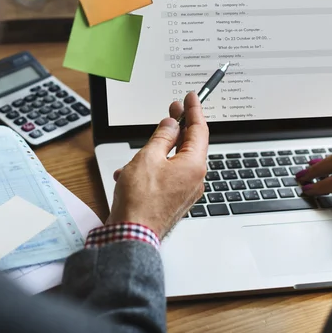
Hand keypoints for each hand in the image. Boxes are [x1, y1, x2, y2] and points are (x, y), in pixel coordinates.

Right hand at [107, 92, 208, 238]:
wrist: (132, 235)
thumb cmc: (140, 201)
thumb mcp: (148, 157)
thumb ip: (162, 137)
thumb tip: (171, 125)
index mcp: (194, 165)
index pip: (199, 130)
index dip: (194, 110)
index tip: (191, 98)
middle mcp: (195, 178)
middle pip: (190, 145)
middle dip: (178, 127)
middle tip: (173, 110)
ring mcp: (186, 191)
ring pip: (174, 161)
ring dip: (157, 152)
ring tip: (140, 151)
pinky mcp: (175, 200)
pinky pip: (167, 176)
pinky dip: (152, 169)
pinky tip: (132, 172)